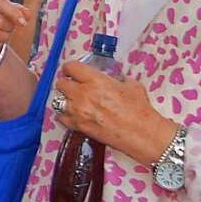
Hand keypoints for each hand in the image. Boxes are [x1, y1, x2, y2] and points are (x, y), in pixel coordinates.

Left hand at [55, 61, 177, 165]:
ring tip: (73, 101)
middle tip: (74, 86)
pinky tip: (73, 114)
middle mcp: (83, 94)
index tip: (73, 71)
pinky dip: (64, 115)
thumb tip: (111, 80)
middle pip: (61, 83)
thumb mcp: (131, 86)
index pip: (71, 67)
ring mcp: (78, 111)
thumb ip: (115, 80)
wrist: (143, 135)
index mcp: (95, 80)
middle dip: (67, 83)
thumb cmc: (140, 110)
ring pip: (57, 100)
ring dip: (65, 99)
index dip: (70, 68)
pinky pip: (60, 117)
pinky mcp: (78, 126)